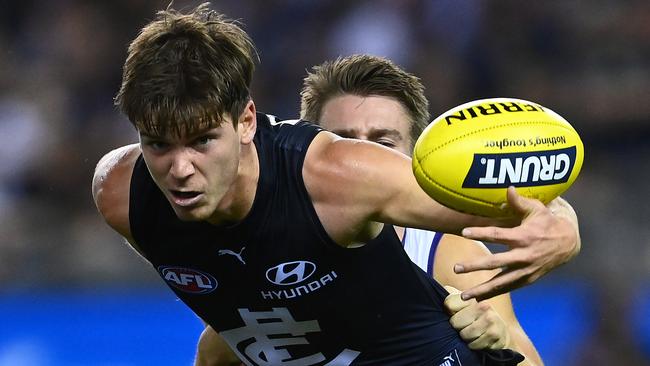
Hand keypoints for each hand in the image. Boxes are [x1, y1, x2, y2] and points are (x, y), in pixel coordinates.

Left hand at [444, 286, 508, 349]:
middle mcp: (483, 306)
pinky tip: (478, 340)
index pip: (449, 305)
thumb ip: (449, 298)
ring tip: (470, 334)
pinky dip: (473, 346)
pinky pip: (474, 345)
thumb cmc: (474, 316)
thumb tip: (433, 291)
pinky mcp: (495, 335)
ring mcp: (490, 320)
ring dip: (465, 338)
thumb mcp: (461, 304)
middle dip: (457, 328)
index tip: (454, 314)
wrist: (499, 329)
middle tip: (464, 327)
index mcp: (471, 297)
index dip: (449, 313)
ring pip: (465, 335)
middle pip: (455, 323)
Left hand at [455, 187, 579, 300]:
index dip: (480, 233)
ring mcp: (525, 270)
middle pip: (495, 262)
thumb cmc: (548, 222)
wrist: (569, 243)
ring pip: (500, 282)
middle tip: (457, 268)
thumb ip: (519, 201)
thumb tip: (508, 187)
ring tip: (464, 296)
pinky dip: (493, 294)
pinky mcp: (528, 279)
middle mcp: (523, 255)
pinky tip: (478, 299)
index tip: (463, 232)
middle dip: (475, 266)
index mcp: (523, 236)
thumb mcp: (537, 209)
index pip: (497, 234)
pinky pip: (508, 288)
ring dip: (482, 289)